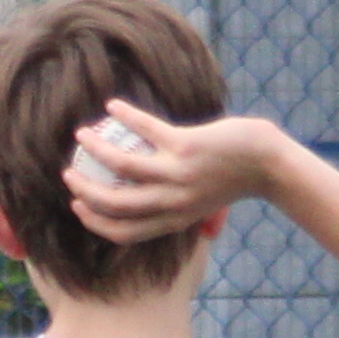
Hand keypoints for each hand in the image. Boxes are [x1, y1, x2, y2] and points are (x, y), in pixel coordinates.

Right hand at [62, 101, 294, 237]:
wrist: (268, 163)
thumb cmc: (235, 180)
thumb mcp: (203, 203)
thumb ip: (177, 206)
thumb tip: (151, 206)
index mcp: (173, 220)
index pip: (124, 231)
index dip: (94, 221)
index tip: (79, 206)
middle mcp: (172, 202)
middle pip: (115, 203)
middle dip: (84, 190)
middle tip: (70, 173)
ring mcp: (178, 174)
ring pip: (122, 165)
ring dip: (96, 148)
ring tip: (83, 134)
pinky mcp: (185, 146)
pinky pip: (146, 128)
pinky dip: (125, 115)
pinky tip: (112, 106)